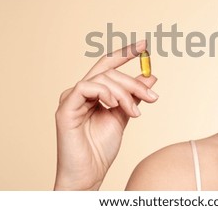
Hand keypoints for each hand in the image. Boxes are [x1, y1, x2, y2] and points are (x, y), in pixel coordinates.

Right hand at [54, 40, 158, 189]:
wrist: (89, 173)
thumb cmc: (101, 147)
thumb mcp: (125, 115)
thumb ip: (134, 95)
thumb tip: (151, 75)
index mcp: (94, 93)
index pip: (108, 66)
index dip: (125, 53)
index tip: (144, 45)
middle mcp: (81, 92)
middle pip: (110, 72)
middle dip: (134, 82)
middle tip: (152, 96)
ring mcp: (71, 98)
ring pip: (102, 79)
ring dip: (125, 93)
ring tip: (135, 112)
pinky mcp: (65, 108)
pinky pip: (86, 87)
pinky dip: (106, 93)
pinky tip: (115, 105)